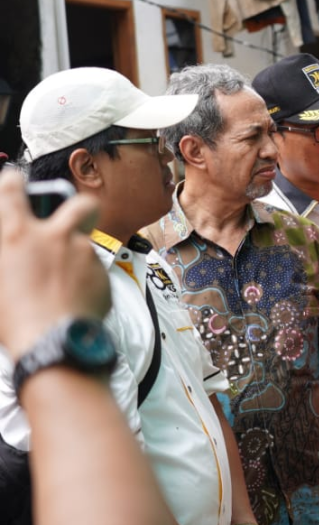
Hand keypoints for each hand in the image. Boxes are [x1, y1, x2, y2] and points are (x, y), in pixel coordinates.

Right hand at [0, 169, 105, 356]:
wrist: (51, 342)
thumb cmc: (14, 318)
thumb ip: (5, 256)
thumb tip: (9, 254)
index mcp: (18, 235)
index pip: (12, 189)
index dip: (13, 182)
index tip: (15, 183)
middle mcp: (55, 237)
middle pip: (81, 204)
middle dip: (79, 208)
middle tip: (72, 221)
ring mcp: (83, 254)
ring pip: (87, 245)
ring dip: (77, 256)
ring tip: (64, 280)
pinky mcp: (102, 275)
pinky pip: (95, 272)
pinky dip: (86, 281)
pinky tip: (73, 299)